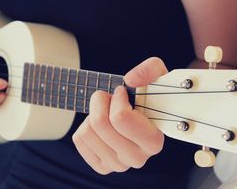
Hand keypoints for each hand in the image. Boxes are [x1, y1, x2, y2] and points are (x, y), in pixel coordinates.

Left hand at [72, 57, 166, 173]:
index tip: (121, 92)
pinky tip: (100, 125)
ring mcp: (118, 165)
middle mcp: (137, 158)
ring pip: (87, 131)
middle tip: (109, 97)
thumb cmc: (149, 98)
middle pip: (100, 124)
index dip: (116, 99)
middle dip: (101, 101)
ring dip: (93, 114)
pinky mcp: (102, 166)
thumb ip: (150, 70)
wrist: (141, 116)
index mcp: (153, 141)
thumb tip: (130, 80)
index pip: (120, 119)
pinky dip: (85, 126)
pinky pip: (79, 140)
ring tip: (105, 111)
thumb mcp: (158, 76)